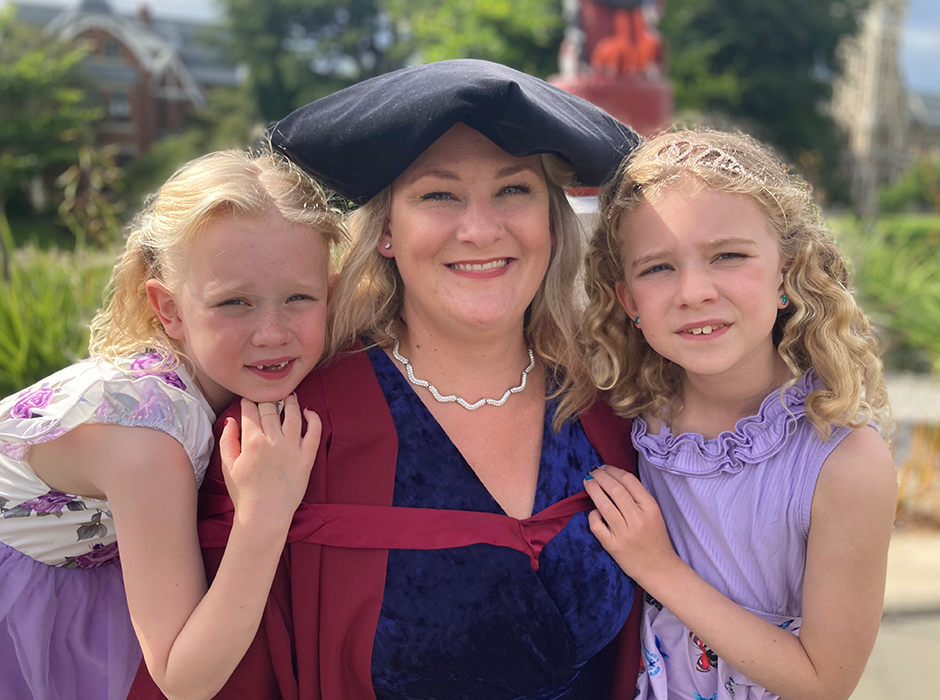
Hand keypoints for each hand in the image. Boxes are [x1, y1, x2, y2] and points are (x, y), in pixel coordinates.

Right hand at [218, 394, 321, 532]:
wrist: (264, 516)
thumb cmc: (244, 493)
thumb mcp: (228, 466)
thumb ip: (228, 440)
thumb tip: (232, 419)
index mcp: (252, 441)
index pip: (250, 411)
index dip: (248, 402)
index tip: (247, 400)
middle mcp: (274, 441)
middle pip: (271, 409)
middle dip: (267, 399)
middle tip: (266, 397)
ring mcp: (292, 448)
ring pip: (294, 415)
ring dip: (291, 402)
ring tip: (288, 396)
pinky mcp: (307, 458)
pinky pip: (314, 432)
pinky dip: (314, 419)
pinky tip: (309, 411)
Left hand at [583, 466, 678, 583]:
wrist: (659, 568)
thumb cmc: (655, 538)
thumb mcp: (653, 514)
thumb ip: (637, 498)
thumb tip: (613, 478)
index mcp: (651, 508)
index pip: (629, 481)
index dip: (614, 471)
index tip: (605, 467)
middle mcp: (638, 520)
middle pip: (615, 490)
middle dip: (601, 477)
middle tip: (593, 471)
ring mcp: (625, 534)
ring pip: (604, 505)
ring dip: (593, 490)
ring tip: (587, 482)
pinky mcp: (613, 546)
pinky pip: (597, 526)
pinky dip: (593, 515)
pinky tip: (594, 511)